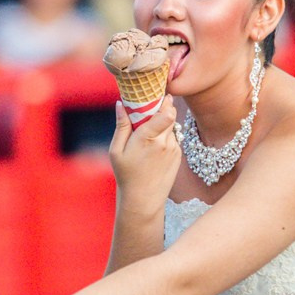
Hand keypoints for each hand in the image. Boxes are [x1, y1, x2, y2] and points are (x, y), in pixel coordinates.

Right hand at [109, 94, 180, 215]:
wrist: (144, 199)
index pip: (166, 113)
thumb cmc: (126, 175)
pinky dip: (165, 135)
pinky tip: (154, 145)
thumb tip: (121, 104)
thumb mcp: (116, 151)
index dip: (164, 102)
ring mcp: (173, 149)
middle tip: (153, 104)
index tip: (158, 95)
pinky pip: (173, 137)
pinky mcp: (178, 155)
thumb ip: (121, 126)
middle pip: (170, 114)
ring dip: (163, 122)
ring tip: (149, 129)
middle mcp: (164, 142)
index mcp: (147, 138)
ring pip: (172, 125)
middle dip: (164, 107)